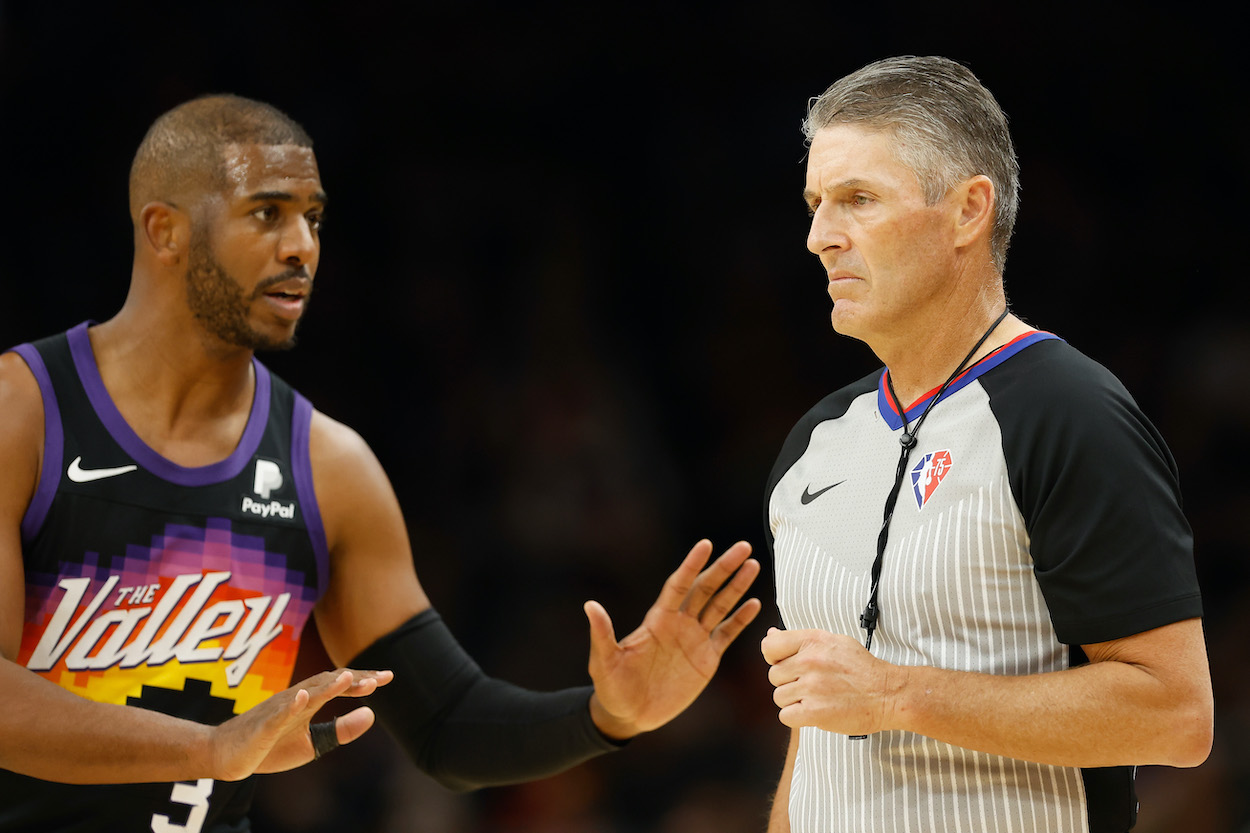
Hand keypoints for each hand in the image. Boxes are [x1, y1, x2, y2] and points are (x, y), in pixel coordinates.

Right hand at [210, 667, 392, 779]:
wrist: (225, 756)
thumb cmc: (269, 746)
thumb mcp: (312, 742)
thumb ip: (341, 729)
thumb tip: (373, 714)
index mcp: (308, 702)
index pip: (339, 685)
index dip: (362, 680)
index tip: (388, 677)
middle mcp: (295, 699)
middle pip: (327, 682)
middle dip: (353, 679)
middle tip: (380, 679)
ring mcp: (278, 711)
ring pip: (304, 693)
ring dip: (327, 686)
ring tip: (348, 678)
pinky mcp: (262, 727)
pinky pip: (277, 714)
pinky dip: (291, 704)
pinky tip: (304, 697)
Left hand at [584, 539, 760, 738]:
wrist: (629, 715)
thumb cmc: (612, 686)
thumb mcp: (604, 660)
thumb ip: (602, 634)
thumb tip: (589, 606)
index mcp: (657, 620)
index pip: (679, 585)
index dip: (692, 565)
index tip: (706, 545)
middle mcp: (678, 624)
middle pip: (705, 589)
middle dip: (723, 568)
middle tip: (743, 547)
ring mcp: (694, 639)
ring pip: (720, 606)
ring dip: (736, 587)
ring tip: (753, 566)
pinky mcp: (706, 659)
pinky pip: (726, 634)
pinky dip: (741, 620)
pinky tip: (754, 604)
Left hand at [762, 627, 898, 735]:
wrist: (887, 693)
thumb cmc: (862, 669)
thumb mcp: (834, 642)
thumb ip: (800, 640)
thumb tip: (770, 635)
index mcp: (813, 641)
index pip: (769, 646)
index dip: (775, 658)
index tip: (787, 664)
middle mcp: (810, 662)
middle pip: (774, 675)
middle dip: (789, 682)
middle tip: (812, 685)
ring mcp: (811, 687)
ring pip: (779, 697)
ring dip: (794, 701)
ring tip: (816, 698)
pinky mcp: (814, 712)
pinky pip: (786, 716)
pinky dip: (797, 717)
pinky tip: (814, 711)